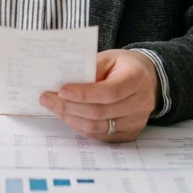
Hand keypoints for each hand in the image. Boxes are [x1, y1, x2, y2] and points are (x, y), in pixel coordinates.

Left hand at [39, 49, 158, 141]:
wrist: (145, 78)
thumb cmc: (122, 66)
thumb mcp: (108, 58)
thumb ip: (89, 69)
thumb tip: (61, 81)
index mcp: (137, 79)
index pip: (109, 92)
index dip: (84, 94)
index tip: (61, 90)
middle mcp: (141, 103)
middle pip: (100, 112)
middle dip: (69, 107)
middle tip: (47, 99)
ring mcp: (136, 122)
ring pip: (98, 127)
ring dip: (71, 118)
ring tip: (53, 107)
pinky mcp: (129, 134)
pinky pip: (100, 135)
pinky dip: (80, 126)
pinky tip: (67, 116)